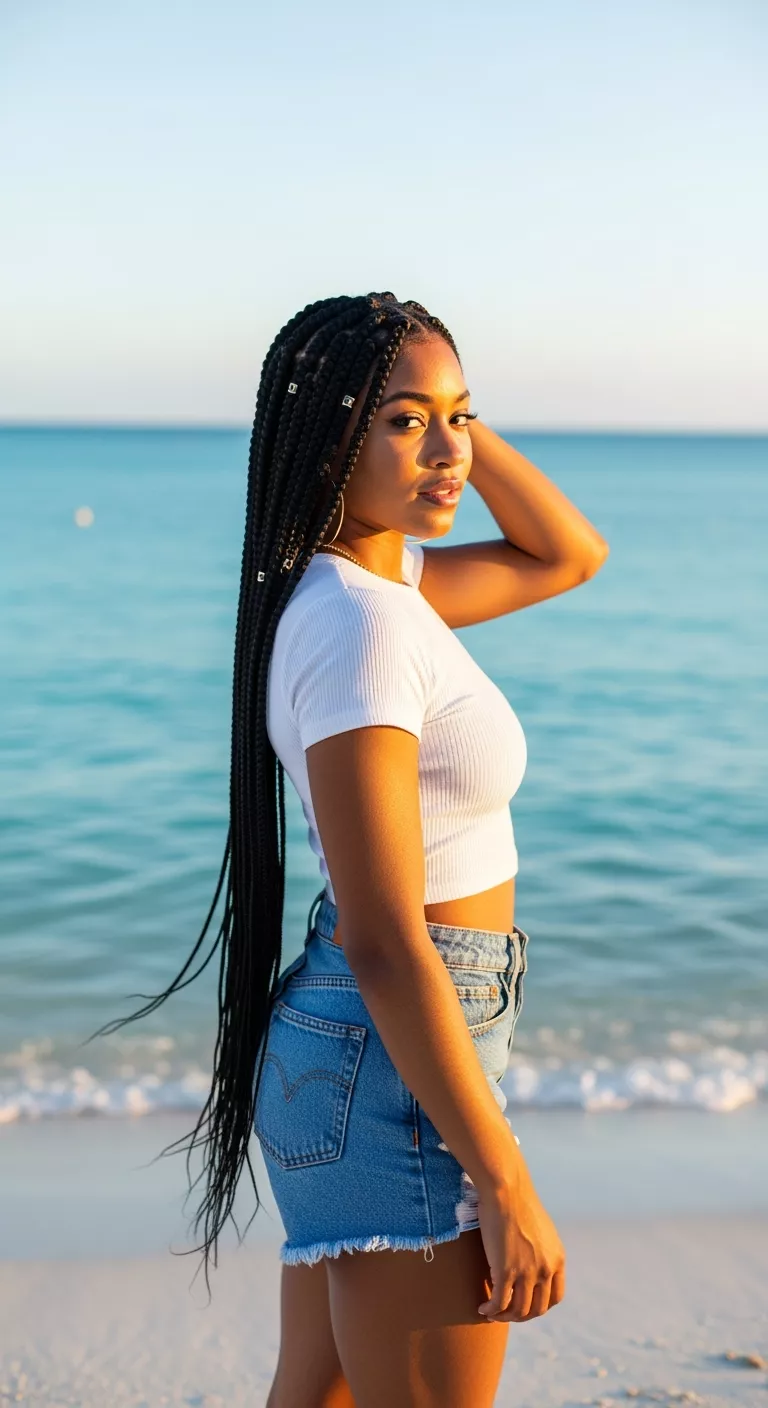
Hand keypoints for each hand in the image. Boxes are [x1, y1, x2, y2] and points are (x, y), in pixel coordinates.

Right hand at [476, 1164, 565, 1322]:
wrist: (506, 1189)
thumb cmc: (517, 1201)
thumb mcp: (540, 1229)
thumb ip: (541, 1248)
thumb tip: (531, 1258)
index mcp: (557, 1259)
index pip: (555, 1298)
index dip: (539, 1307)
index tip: (525, 1305)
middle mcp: (546, 1269)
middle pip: (537, 1309)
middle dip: (521, 1316)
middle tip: (505, 1312)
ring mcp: (527, 1272)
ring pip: (518, 1311)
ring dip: (504, 1316)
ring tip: (491, 1312)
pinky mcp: (505, 1271)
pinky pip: (499, 1303)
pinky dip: (491, 1310)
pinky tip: (482, 1307)